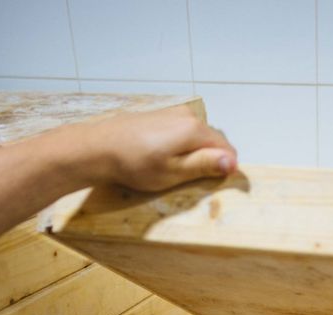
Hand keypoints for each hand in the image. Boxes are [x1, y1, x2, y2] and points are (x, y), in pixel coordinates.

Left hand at [65, 104, 237, 190]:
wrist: (99, 148)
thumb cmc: (136, 164)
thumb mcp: (174, 172)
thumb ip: (204, 165)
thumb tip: (233, 162)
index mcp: (195, 130)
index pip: (227, 149)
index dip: (226, 168)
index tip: (216, 184)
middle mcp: (187, 116)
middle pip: (214, 141)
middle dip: (212, 160)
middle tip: (194, 181)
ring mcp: (172, 113)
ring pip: (198, 136)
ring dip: (196, 154)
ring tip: (178, 171)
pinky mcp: (160, 116)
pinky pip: (182, 132)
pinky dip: (183, 146)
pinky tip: (165, 158)